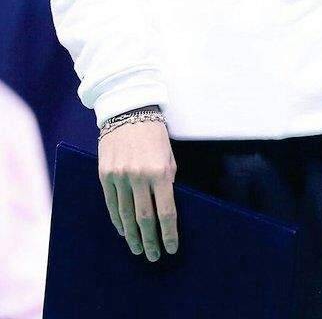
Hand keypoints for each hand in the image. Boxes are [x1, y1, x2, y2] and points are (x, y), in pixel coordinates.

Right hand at [98, 119, 177, 261]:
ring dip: (133, 236)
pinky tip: (123, 231)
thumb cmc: (154, 133)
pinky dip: (118, 221)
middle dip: (151, 241)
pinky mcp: (105, 174)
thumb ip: (168, 180)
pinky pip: (111, 204)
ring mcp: (120, 176)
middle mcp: (139, 176)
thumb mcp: (168, 155)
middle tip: (154, 256)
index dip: (170, 233)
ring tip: (138, 249)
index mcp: (160, 172)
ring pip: (126, 215)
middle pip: (145, 219)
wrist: (128, 109)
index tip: (172, 248)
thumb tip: (166, 207)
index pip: (166, 212)